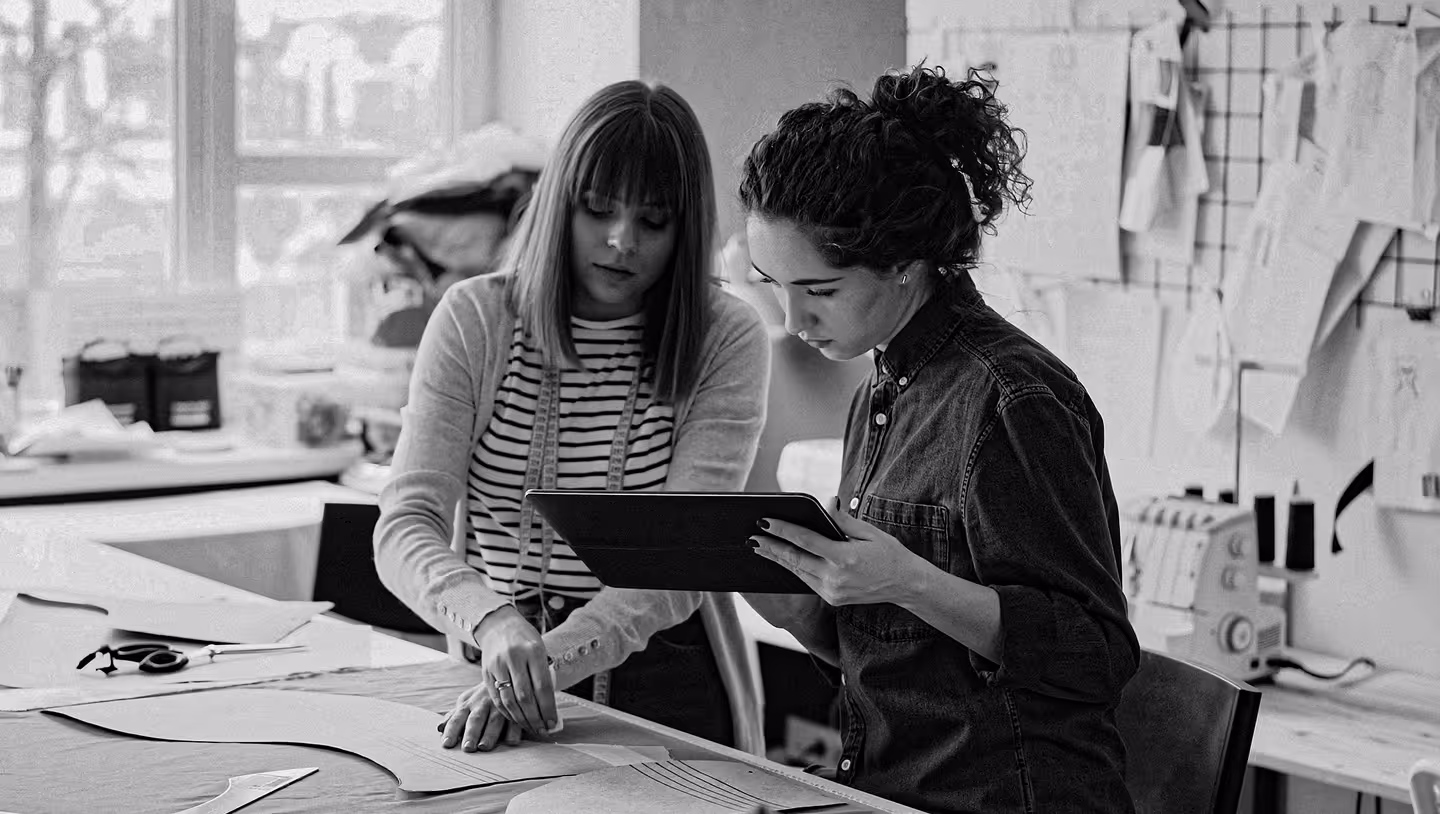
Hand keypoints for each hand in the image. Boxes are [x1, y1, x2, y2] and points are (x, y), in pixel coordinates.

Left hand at [439, 684, 526, 751]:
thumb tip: (439, 728)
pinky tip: (511, 742)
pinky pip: (516, 720)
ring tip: (484, 746)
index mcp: (469, 703)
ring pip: (495, 719)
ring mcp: (501, 706)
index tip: (447, 744)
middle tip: (467, 747)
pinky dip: (514, 731)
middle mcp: (483, 704)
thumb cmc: (482, 695)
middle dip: (471, 733)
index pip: (457, 717)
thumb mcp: (467, 701)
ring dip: (490, 733)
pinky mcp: (517, 709)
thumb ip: (454, 716)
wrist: (507, 675)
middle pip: (476, 719)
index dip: (452, 730)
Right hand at [469, 606, 558, 736]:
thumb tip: (550, 709)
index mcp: (533, 650)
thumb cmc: (526, 640)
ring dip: (521, 718)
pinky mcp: (486, 672)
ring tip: (531, 728)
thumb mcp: (540, 650)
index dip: (548, 708)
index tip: (553, 723)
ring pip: (509, 700)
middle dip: (535, 717)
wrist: (499, 625)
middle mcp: (515, 657)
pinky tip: (515, 719)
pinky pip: (496, 698)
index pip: (543, 686)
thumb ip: (544, 675)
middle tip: (543, 730)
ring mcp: (498, 665)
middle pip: (525, 696)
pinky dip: (506, 712)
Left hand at [750, 497, 922, 606]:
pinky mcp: (832, 599)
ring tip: (759, 547)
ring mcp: (832, 592)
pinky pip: (806, 581)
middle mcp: (835, 578)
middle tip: (751, 537)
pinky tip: (780, 560)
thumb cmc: (888, 553)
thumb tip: (825, 503)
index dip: (782, 530)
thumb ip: (843, 520)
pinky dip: (792, 569)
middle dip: (770, 547)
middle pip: (794, 559)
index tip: (764, 521)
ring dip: (777, 559)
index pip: (805, 541)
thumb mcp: (869, 532)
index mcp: (845, 557)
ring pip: (797, 572)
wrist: (905, 584)